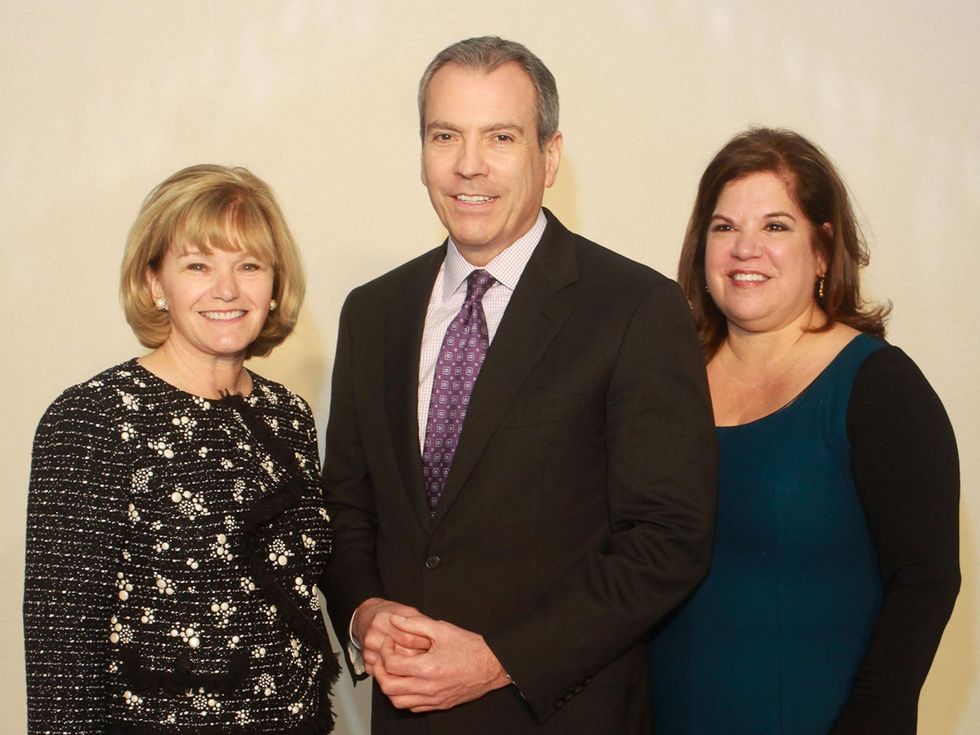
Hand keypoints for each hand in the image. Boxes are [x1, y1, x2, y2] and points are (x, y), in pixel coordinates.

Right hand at [353, 598, 429, 674]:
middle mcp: (373, 636)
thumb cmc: (389, 614)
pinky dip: (399, 672)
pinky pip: (388, 674)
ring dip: (411, 666)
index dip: (424, 643)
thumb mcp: (407, 610)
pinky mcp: (367, 664)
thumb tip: (434, 634)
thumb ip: (420, 621)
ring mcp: (368, 651)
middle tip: (429, 655)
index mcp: (383, 619)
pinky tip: (405, 665)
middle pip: (403, 654)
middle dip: (420, 656)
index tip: (433, 645)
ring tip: (418, 659)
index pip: (409, 638)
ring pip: (396, 667)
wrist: (365, 618)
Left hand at [374, 614, 510, 711]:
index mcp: (427, 668)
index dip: (385, 651)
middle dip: (380, 671)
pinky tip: (407, 683)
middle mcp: (428, 687)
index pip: (391, 665)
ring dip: (390, 687)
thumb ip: (416, 623)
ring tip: (393, 671)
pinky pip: (413, 708)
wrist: (493, 665)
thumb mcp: (442, 629)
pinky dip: (404, 697)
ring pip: (398, 702)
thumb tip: (395, 620)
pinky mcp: (439, 705)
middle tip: (383, 658)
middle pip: (389, 687)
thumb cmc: (471, 647)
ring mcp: (433, 699)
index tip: (389, 642)